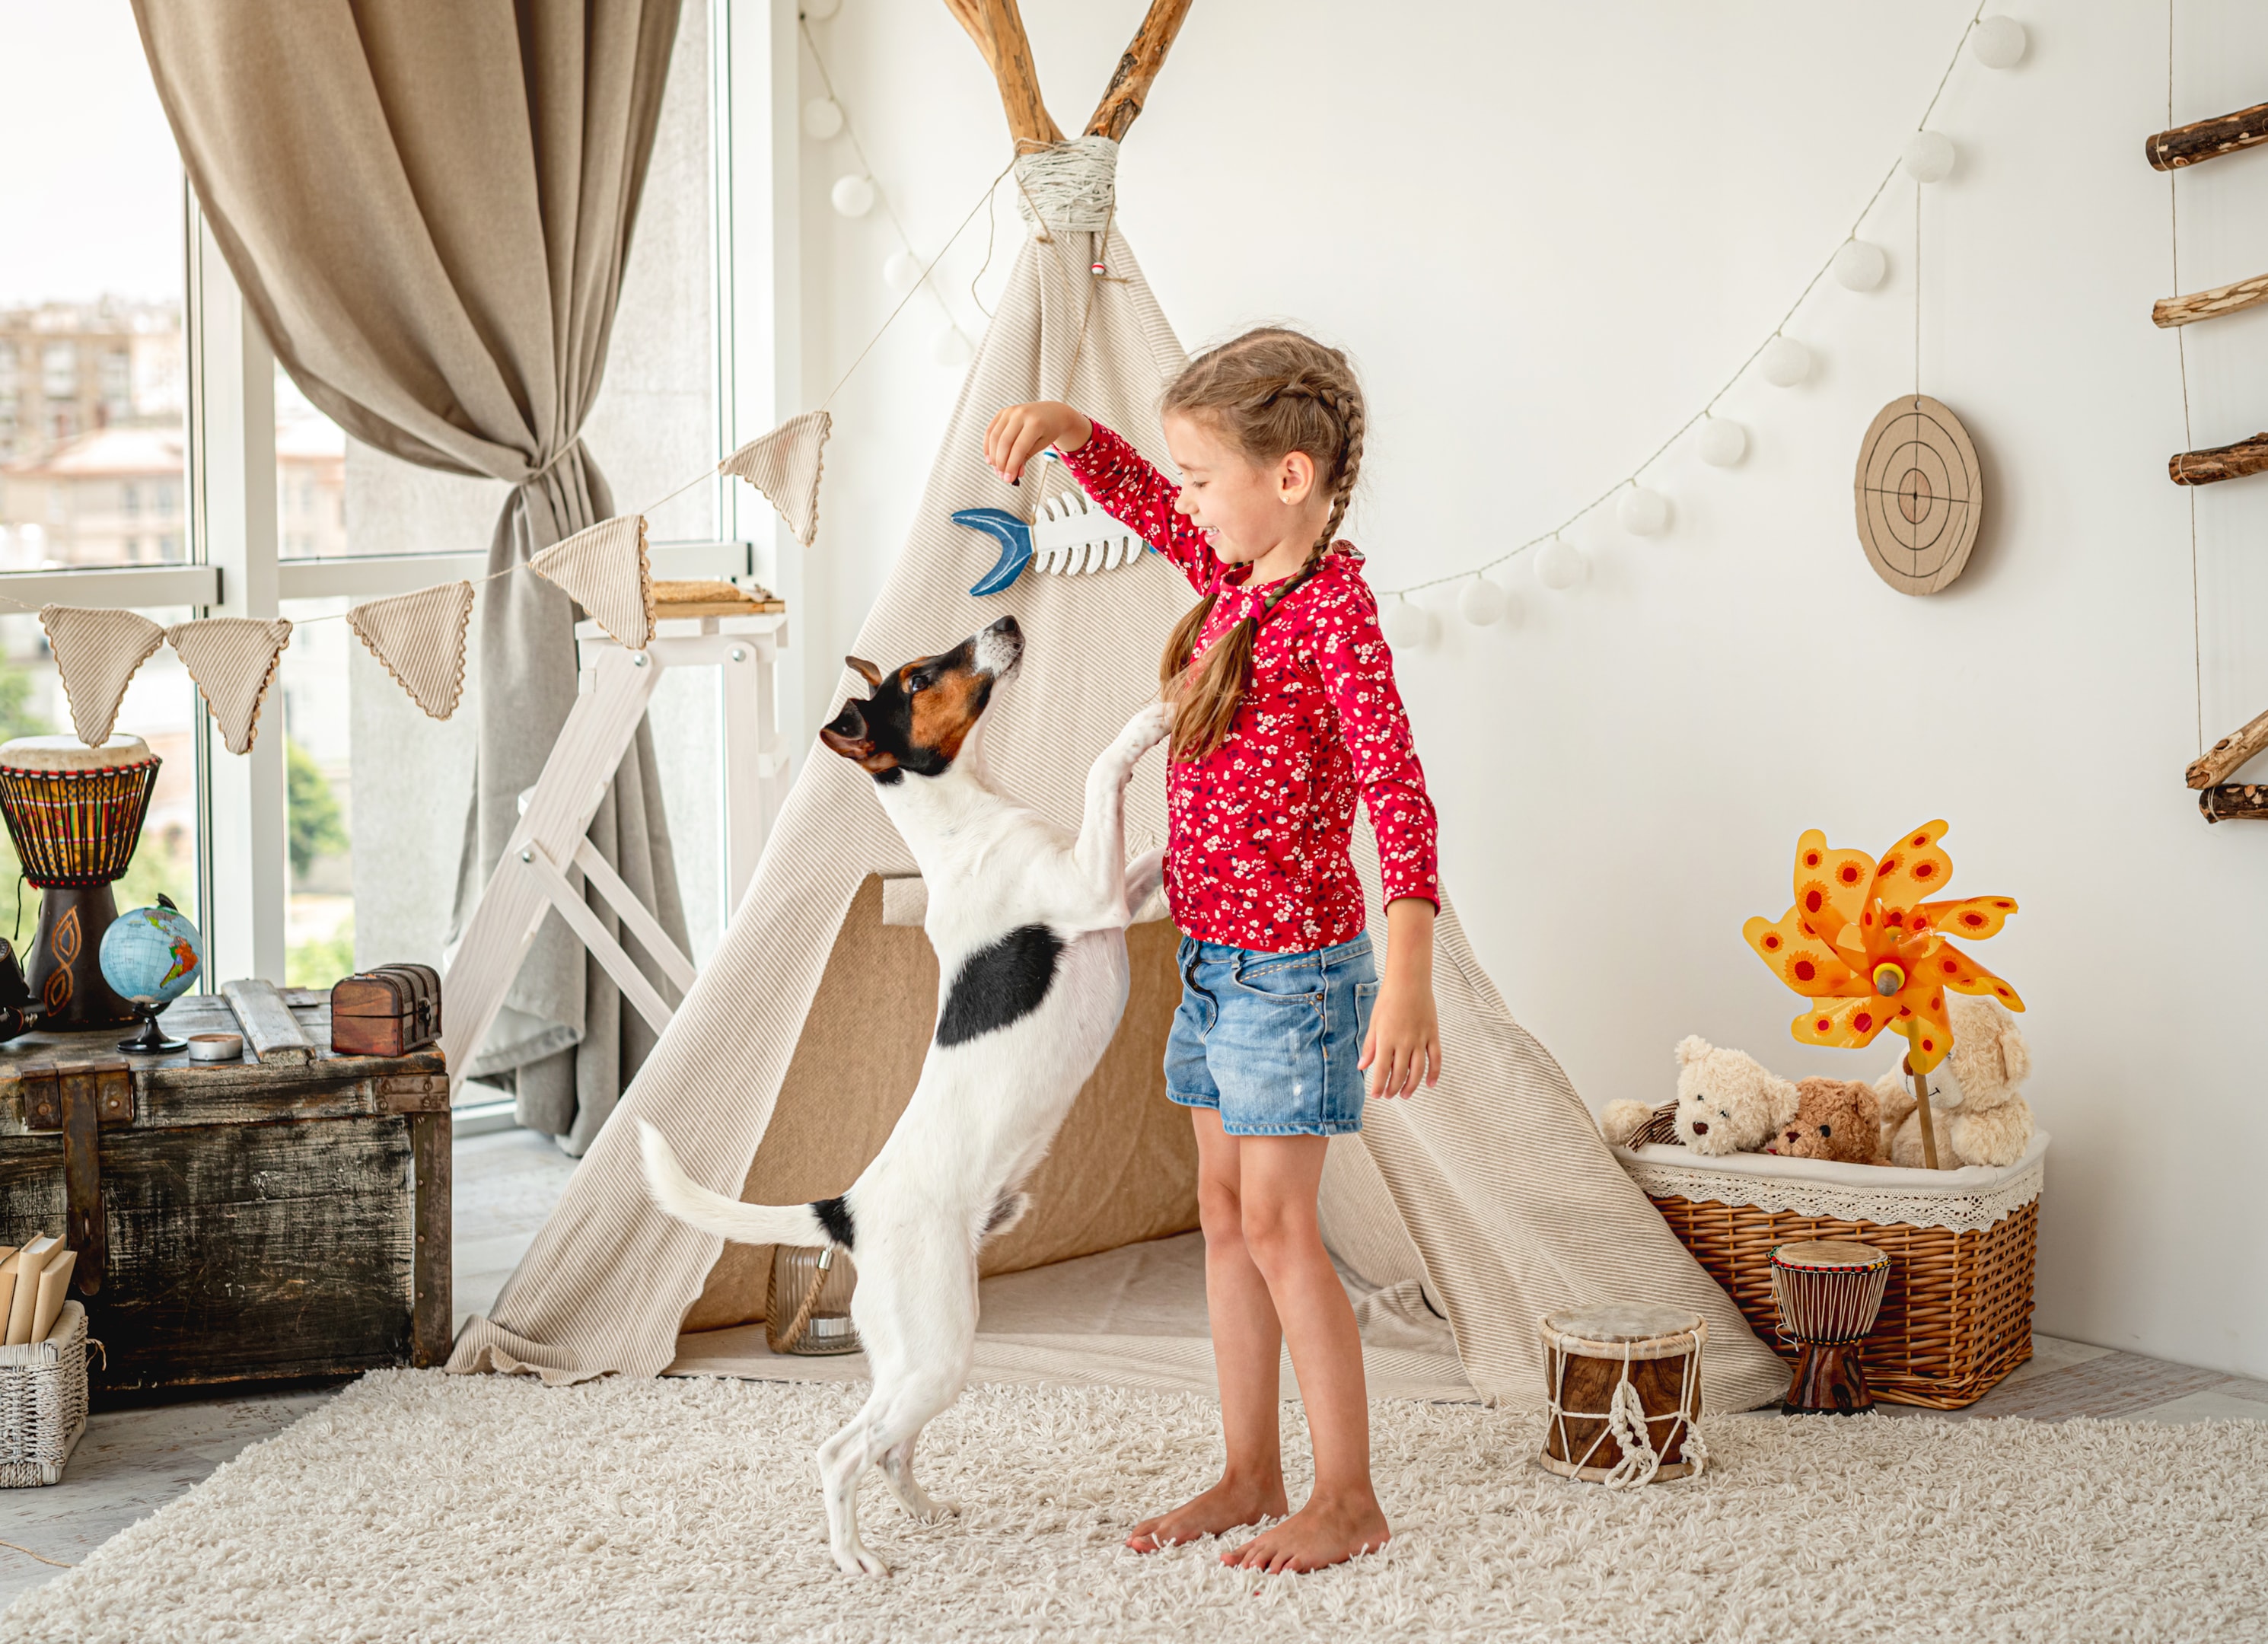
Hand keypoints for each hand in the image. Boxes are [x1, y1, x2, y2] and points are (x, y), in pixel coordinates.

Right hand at [985, 401, 1091, 482]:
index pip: (1019, 448)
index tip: (1008, 479)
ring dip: (993, 456)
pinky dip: (988, 446)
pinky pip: (990, 430)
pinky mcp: (1002, 412)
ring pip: (995, 437)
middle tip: (1002, 476)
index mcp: (1035, 422)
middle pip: (1004, 442)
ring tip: (997, 470)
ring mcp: (1010, 411)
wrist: (1052, 412)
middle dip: (1001, 462)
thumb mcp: (1041, 445)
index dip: (1012, 465)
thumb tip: (1014, 474)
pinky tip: (990, 459)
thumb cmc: (1048, 430)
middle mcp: (1021, 414)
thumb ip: (1026, 457)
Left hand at [1360, 898, 1440, 1099]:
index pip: (1381, 1070)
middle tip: (1389, 1096)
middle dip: (1393, 1088)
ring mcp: (1420, 1039)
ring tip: (1404, 1095)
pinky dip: (1434, 1073)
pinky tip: (1429, 1084)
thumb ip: (1370, 1046)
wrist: (1409, 981)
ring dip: (1411, 1086)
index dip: (1378, 1085)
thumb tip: (1362, 1066)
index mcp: (1386, 1039)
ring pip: (1417, 1070)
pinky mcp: (1433, 1035)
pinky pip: (1435, 1058)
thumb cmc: (1388, 1000)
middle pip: (1399, 1073)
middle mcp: (1403, 1042)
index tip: (1376, 1095)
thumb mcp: (1374, 1022)